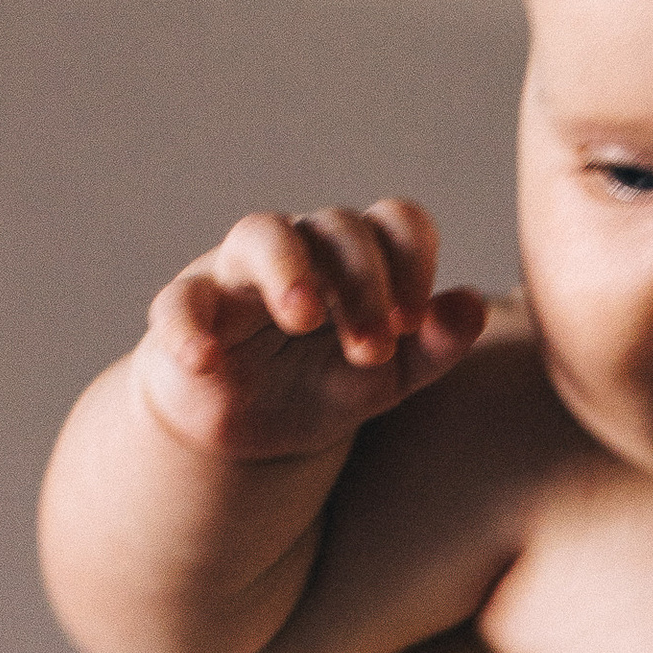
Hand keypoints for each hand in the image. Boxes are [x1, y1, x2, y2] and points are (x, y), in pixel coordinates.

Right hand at [136, 197, 490, 462]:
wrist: (254, 430)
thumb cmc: (327, 383)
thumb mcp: (390, 378)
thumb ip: (436, 346)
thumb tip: (473, 303)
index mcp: (360, 258)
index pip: (396, 221)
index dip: (412, 260)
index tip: (413, 323)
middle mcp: (304, 249)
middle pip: (338, 226)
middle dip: (363, 283)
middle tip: (373, 349)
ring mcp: (240, 272)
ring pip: (261, 233)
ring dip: (287, 270)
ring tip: (303, 318)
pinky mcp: (188, 307)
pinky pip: (179, 301)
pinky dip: (188, 326)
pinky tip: (205, 361)